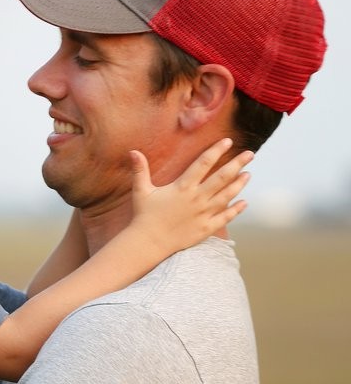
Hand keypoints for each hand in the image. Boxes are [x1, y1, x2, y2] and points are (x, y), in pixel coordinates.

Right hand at [127, 138, 252, 253]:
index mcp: (182, 187)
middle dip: (237, 164)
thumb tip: (133, 151)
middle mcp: (197, 198)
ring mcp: (204, 213)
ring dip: (239, 184)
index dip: (216, 151)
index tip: (228, 141)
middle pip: (221, 177)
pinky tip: (244, 202)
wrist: (149, 242)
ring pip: (227, 195)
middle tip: (250, 153)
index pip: (203, 163)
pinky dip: (236, 210)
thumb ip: (140, 170)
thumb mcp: (141, 190)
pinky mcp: (206, 228)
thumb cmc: (144, 215)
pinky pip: (225, 217)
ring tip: (248, 174)